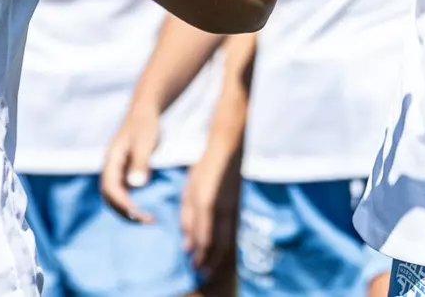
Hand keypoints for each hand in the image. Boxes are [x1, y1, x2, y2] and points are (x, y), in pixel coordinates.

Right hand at [100, 106, 160, 222]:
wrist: (145, 112)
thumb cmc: (145, 124)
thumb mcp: (145, 142)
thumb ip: (140, 163)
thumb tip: (136, 186)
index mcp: (111, 160)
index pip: (110, 187)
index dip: (122, 203)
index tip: (137, 213)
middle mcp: (110, 168)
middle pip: (110, 196)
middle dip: (125, 212)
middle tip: (146, 221)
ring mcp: (116, 171)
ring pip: (115, 197)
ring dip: (128, 211)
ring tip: (148, 220)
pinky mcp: (124, 172)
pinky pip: (123, 193)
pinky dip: (132, 205)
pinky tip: (146, 210)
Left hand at [180, 137, 242, 275]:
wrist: (227, 150)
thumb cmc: (203, 168)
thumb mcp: (189, 191)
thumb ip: (187, 217)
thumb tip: (186, 244)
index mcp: (205, 204)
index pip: (204, 239)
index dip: (199, 256)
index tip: (193, 267)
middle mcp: (221, 210)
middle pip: (218, 244)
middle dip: (210, 261)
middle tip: (204, 273)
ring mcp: (233, 209)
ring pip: (228, 240)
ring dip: (219, 257)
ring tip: (212, 267)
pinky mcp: (238, 207)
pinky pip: (232, 232)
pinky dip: (227, 245)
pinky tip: (221, 250)